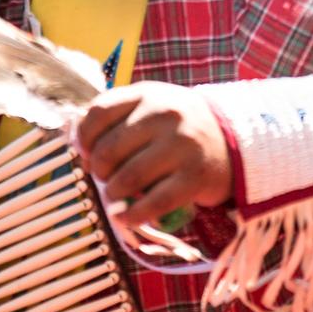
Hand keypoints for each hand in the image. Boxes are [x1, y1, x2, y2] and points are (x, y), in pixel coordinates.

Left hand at [75, 82, 231, 228]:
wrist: (233, 143)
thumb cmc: (180, 128)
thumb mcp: (152, 107)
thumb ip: (116, 117)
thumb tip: (79, 146)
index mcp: (149, 94)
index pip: (99, 113)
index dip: (84, 138)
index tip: (87, 153)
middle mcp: (165, 115)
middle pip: (109, 149)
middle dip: (100, 170)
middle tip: (106, 177)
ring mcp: (181, 146)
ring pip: (127, 178)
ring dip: (113, 193)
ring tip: (116, 196)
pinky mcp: (194, 177)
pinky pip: (154, 203)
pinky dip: (133, 215)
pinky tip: (125, 217)